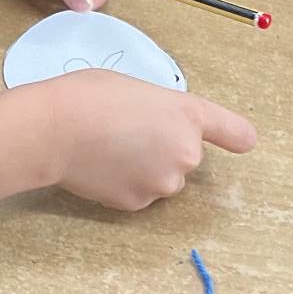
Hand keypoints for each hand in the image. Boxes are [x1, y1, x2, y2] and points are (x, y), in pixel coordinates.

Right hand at [0, 72, 256, 208]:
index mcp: (188, 115)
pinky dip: (123, 184)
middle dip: (164, 148)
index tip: (240, 143)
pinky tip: (99, 166)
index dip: (236, 137)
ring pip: (162, 178)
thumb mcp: (136, 89)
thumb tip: (155, 130)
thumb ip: (160, 111)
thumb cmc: (88, 96)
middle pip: (186, 156)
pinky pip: (138, 194)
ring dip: (144, 168)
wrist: (53, 129)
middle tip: (127, 131)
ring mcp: (163, 182)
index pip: (235, 132)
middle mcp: (186, 153)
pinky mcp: (138, 204)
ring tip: (107, 148)